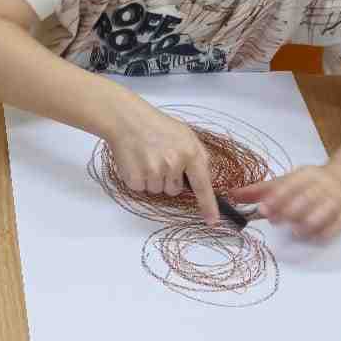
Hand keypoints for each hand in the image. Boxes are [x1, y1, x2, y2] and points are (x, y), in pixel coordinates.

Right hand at [106, 104, 220, 225]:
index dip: (208, 205)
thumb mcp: (186, 135)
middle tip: (160, 158)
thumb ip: (199, 157)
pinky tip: (137, 162)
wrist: (127, 120)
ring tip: (147, 158)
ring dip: (153, 179)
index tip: (212, 221)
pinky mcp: (135, 178)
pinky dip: (139, 180)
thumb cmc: (158, 126)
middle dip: (169, 179)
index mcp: (190, 153)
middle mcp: (173, 164)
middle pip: (175, 191)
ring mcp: (153, 172)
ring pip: (158, 191)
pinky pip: (142, 189)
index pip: (202, 185)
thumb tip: (207, 179)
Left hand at [231, 165, 340, 239]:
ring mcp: (336, 201)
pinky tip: (310, 237)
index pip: (291, 184)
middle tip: (273, 220)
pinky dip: (322, 233)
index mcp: (307, 175)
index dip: (276, 197)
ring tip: (293, 231)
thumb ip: (261, 190)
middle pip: (306, 198)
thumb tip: (232, 195)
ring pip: (322, 212)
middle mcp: (323, 186)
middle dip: (289, 210)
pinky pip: (335, 226)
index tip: (262, 209)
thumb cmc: (311, 184)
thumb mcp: (288, 181)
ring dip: (306, 223)